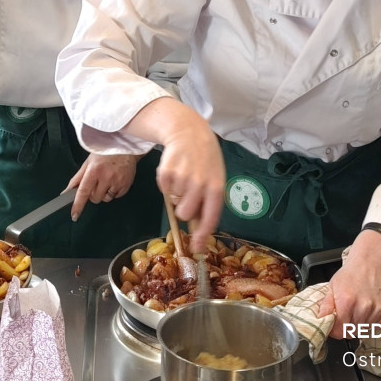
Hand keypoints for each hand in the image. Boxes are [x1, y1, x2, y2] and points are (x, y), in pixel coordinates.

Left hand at [65, 153, 138, 220]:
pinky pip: (116, 197)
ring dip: (104, 193)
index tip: (74, 216)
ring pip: (106, 199)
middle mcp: (106, 177)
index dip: (78, 205)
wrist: (125, 148)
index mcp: (94, 170)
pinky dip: (114, 192)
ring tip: (107, 180)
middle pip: (95, 198)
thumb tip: (66, 192)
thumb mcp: (88, 162)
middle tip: (97, 182)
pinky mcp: (126, 185)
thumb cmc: (104, 154)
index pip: (83, 191)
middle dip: (93, 194)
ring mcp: (118, 182)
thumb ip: (77, 178)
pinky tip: (115, 180)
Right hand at [153, 112, 224, 254]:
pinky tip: (174, 169)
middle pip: (185, 214)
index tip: (197, 248)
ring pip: (173, 201)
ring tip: (183, 175)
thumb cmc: (205, 159)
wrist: (189, 131)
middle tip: (186, 194)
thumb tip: (199, 232)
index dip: (202, 236)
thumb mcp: (214, 178)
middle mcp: (200, 184)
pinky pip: (163, 189)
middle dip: (183, 208)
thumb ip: (208, 202)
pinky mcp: (166, 172)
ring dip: (176, 193)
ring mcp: (182, 178)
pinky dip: (166, 182)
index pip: (210, 218)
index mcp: (216, 187)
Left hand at [318, 229, 380, 337]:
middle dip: (348, 326)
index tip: (336, 326)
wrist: (373, 261)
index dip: (335, 330)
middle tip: (348, 314)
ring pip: (366, 330)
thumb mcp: (333, 285)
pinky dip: (374, 321)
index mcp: (347, 301)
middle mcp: (364, 306)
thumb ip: (326, 306)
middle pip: (353, 332)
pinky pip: (379, 326)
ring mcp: (379, 309)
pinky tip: (370, 309)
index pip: (340, 331)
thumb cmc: (352, 272)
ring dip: (361, 324)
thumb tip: (320, 321)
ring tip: (360, 308)